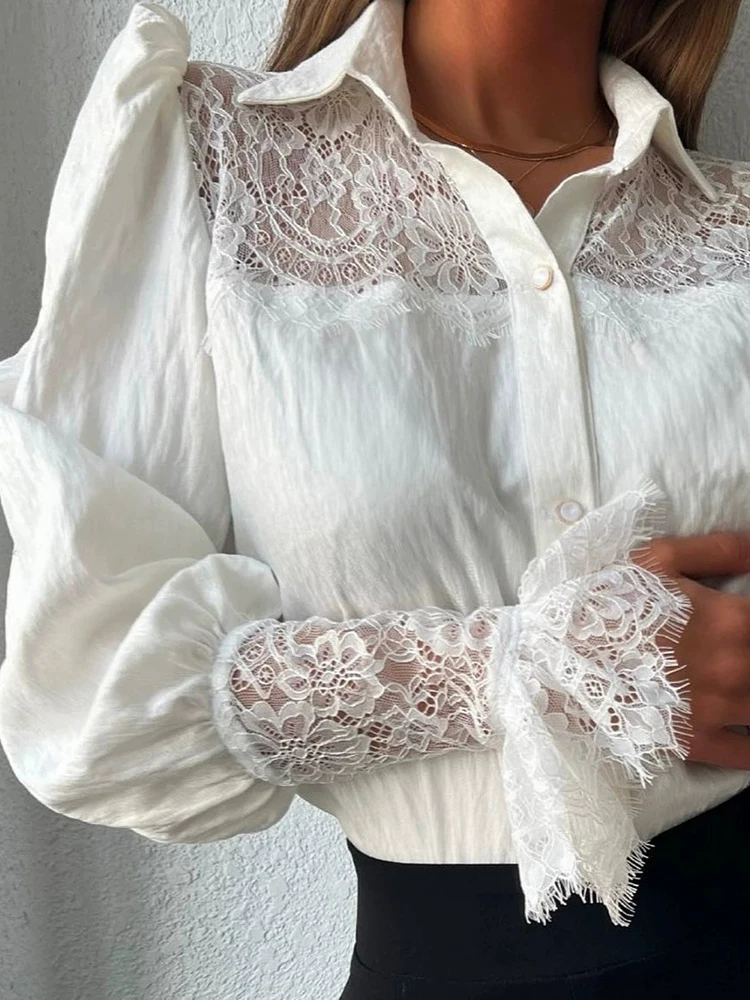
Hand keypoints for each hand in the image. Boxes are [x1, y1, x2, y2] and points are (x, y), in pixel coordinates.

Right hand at [630, 532, 749, 769]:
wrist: (559, 652)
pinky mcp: (695, 742)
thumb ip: (719, 549)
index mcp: (732, 621)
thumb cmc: (609, 600)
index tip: (748, 626)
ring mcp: (716, 710)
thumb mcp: (657, 560)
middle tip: (736, 655)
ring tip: (740, 685)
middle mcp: (735, 668)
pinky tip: (745, 728)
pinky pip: (747, 755)